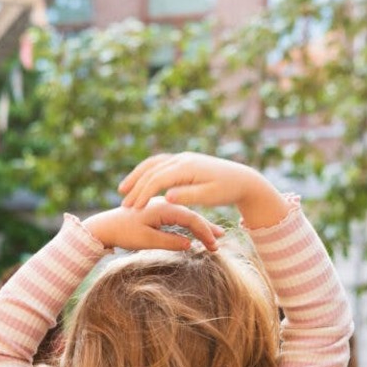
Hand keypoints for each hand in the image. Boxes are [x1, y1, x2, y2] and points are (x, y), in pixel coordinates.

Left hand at [83, 197, 223, 251]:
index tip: (214, 245)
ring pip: (186, 217)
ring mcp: (161, 207)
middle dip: (206, 230)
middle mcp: (164, 204)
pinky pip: (178, 219)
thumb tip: (190, 244)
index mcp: (163, 208)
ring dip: (199, 228)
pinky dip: (188, 227)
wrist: (104, 226)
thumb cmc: (123, 233)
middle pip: (191, 216)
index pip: (191, 218)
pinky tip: (196, 234)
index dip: (204, 232)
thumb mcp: (147, 240)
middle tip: (220, 243)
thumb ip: (170, 241)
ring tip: (214, 239)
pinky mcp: (157, 213)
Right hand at [118, 152, 288, 228]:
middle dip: (135, 187)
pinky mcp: (183, 161)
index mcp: (187, 168)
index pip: (158, 179)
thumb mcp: (209, 196)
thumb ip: (187, 196)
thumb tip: (166, 197)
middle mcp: (182, 159)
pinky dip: (146, 172)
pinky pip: (158, 163)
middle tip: (123, 204)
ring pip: (152, 164)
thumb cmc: (227, 190)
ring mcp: (182, 158)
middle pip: (151, 170)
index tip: (133, 208)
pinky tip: (139, 183)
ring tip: (123, 191)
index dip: (144, 194)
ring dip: (136, 176)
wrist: (243, 178)